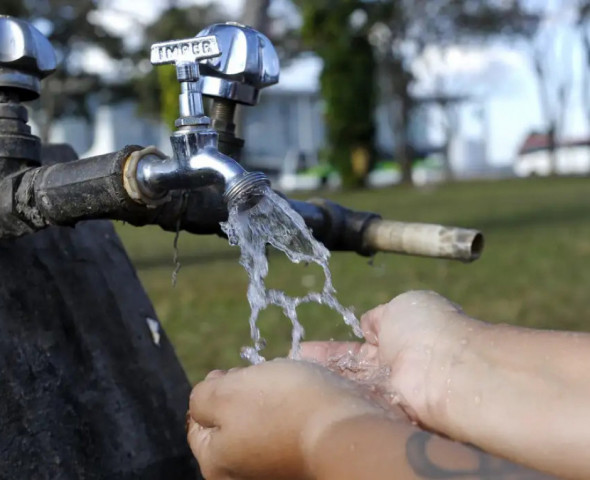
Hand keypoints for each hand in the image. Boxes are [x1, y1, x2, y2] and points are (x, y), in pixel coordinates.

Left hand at [187, 359, 389, 479]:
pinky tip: (303, 399)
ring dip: (268, 401)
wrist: (347, 430)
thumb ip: (201, 397)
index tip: (230, 371)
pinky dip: (291, 413)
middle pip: (231, 425)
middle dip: (241, 394)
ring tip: (285, 384)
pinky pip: (288, 432)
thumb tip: (204, 400)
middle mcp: (243, 476)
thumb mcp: (225, 393)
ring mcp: (275, 471)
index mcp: (217, 464)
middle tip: (259, 375)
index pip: (198, 424)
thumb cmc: (282, 407)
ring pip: (261, 425)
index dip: (212, 390)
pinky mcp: (302, 463)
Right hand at [301, 290, 483, 428]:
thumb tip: (368, 323)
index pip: (361, 344)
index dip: (334, 347)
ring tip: (292, 376)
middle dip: (323, 365)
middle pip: (351, 368)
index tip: (307, 348)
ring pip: (350, 385)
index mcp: (400, 336)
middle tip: (294, 362)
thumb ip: (380, 316)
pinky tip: (307, 393)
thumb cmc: (427, 328)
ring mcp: (388, 390)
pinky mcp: (384, 411)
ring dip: (324, 380)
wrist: (447, 368)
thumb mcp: (401, 306)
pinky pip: (354, 402)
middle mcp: (393, 367)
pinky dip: (333, 396)